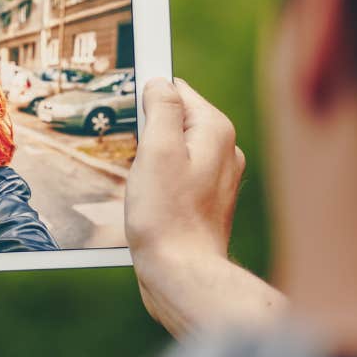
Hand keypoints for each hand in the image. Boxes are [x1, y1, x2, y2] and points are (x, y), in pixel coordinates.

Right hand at [127, 78, 244, 263]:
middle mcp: (224, 150)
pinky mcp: (206, 201)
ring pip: (175, 149)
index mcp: (215, 130)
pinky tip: (150, 202)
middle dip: (149, 132)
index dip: (148, 101)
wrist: (182, 274)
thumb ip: (162, 108)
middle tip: (135, 160)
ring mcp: (218, 177)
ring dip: (152, 159)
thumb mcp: (157, 150)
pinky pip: (178, 175)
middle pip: (176, 120)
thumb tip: (160, 82)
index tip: (132, 123)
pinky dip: (160, 181)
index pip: (177, 90)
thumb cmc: (166, 216)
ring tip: (142, 185)